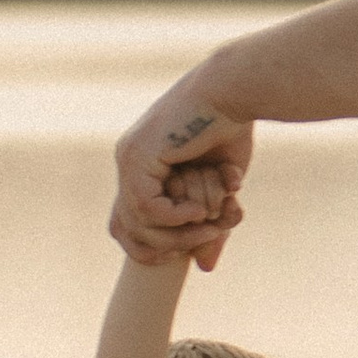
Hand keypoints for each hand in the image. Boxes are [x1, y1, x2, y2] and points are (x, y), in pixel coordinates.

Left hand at [112, 77, 255, 266]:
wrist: (233, 89)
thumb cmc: (232, 129)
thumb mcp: (221, 189)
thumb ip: (209, 225)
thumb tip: (203, 268)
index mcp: (141, 164)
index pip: (126, 223)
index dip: (153, 246)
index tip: (190, 247)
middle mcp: (128, 161)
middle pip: (124, 231)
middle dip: (168, 245)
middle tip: (207, 236)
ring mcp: (128, 157)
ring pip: (138, 224)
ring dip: (180, 234)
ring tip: (210, 224)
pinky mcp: (138, 155)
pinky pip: (148, 208)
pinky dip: (176, 216)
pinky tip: (199, 208)